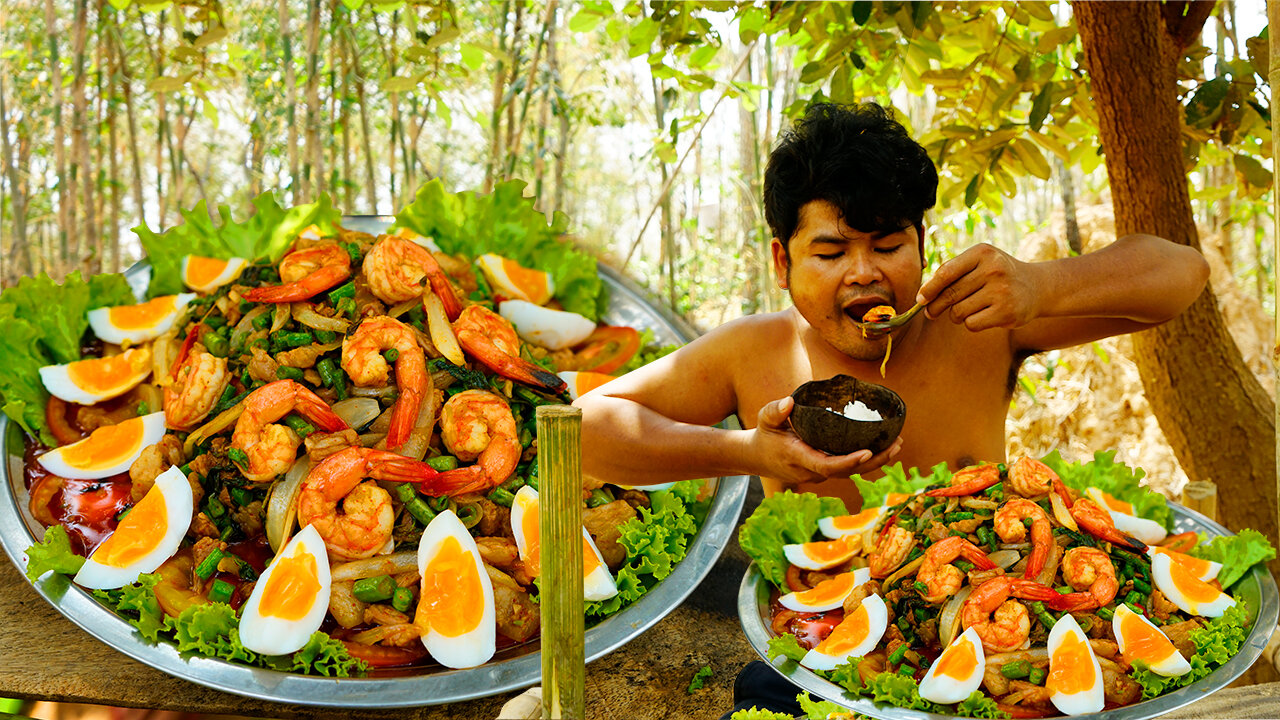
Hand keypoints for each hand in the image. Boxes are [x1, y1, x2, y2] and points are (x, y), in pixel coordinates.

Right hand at [749, 396, 901, 485]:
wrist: (756, 457)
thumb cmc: (764, 435)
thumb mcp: (764, 419)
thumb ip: (775, 411)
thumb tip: (789, 401)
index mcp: (798, 458)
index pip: (827, 465)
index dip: (848, 461)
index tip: (867, 451)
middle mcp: (811, 471)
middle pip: (847, 472)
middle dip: (873, 461)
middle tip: (896, 445)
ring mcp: (818, 474)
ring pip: (851, 472)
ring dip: (875, 461)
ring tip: (897, 444)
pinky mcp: (824, 471)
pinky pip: (848, 468)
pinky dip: (866, 459)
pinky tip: (883, 447)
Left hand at [916, 244, 1041, 330]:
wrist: (1037, 287)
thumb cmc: (998, 275)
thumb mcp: (979, 263)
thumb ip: (953, 272)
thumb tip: (923, 296)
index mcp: (983, 253)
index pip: (946, 272)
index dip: (929, 288)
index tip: (920, 299)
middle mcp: (994, 269)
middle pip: (950, 294)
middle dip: (935, 306)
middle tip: (930, 313)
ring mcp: (1002, 291)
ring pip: (958, 311)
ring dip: (956, 315)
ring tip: (968, 309)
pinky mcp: (1007, 312)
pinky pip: (971, 323)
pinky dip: (971, 323)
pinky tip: (982, 315)